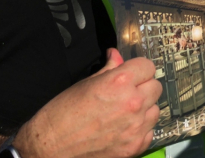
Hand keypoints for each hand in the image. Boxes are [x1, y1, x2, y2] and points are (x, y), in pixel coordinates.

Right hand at [14, 48, 161, 157]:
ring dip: (145, 108)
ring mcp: (135, 127)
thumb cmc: (61, 115)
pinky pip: (149, 131)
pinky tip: (124, 128)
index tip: (133, 73)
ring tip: (126, 111)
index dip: (139, 69)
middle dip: (144, 87)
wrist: (48, 148)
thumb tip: (116, 55)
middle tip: (128, 92)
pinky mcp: (134, 147)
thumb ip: (109, 68)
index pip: (148, 66)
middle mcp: (132, 103)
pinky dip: (141, 129)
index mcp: (120, 82)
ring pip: (155, 109)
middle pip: (156, 86)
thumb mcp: (85, 83)